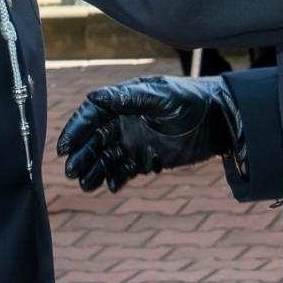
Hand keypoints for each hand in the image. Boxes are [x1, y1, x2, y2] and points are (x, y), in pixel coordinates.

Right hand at [56, 75, 244, 193]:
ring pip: (106, 158)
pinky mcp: (145, 159)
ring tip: (86, 184)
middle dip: (81, 155)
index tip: (63, 148)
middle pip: (94, 140)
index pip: (91, 116)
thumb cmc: (190, 100)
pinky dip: (115, 178)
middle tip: (71, 171)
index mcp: (123, 101)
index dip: (75, 130)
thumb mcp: (161, 96)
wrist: (219, 121)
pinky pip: (124, 171)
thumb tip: (94, 96)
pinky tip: (111, 186)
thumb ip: (129, 98)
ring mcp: (133, 141)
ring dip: (94, 169)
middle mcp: (123, 122)